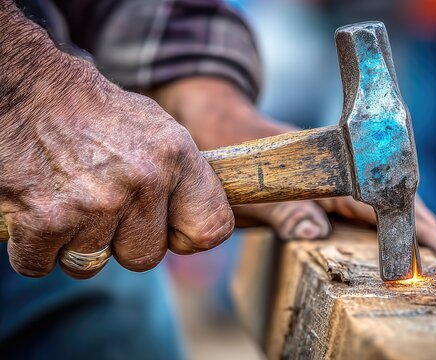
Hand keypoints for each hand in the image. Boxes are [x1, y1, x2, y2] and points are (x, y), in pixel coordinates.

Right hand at [0, 8, 233, 277]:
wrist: (29, 89)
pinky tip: (36, 211)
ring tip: (68, 200)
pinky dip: (34, 249)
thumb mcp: (160, 131)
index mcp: (177, 158)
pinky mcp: (46, 219)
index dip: (186, 237)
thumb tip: (204, 223)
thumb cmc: (98, 114)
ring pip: (91, 265)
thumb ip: (185, 178)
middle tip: (102, 206)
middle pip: (145, 258)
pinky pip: (43, 265)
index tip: (169, 229)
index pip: (211, 230)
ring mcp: (96, 203)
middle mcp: (144, 181)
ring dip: (75, 243)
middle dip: (122, 243)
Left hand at [148, 77, 435, 273]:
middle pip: (392, 201)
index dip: (417, 230)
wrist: (216, 123)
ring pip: (379, 206)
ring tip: (430, 261)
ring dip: (407, 230)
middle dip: (423, 233)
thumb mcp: (247, 185)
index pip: (383, 202)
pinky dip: (379, 228)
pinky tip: (385, 244)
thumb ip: (278, 207)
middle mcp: (336, 173)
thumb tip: (314, 232)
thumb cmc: (228, 150)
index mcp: (328, 168)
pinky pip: (357, 209)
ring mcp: (329, 179)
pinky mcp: (318, 188)